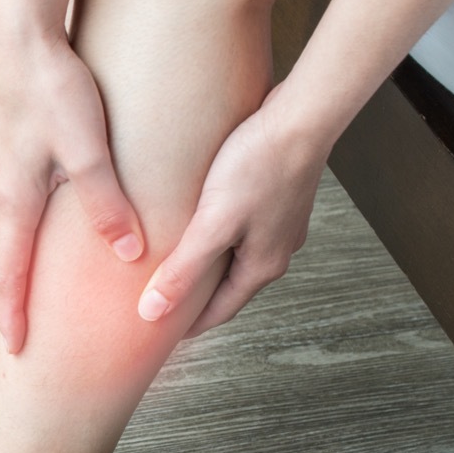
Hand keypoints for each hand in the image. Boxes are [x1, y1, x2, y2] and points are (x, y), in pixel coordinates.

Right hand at [0, 28, 143, 352]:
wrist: (20, 35)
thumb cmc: (52, 89)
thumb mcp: (87, 152)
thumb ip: (106, 205)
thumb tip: (129, 253)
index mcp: (15, 199)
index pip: (10, 275)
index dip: (13, 316)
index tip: (15, 350)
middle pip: (1, 254)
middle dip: (8, 290)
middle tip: (20, 318)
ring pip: (2, 222)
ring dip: (11, 252)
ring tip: (26, 271)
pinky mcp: (2, 140)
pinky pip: (7, 192)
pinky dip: (16, 216)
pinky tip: (34, 207)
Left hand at [135, 86, 328, 336]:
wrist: (302, 116)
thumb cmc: (258, 166)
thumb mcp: (212, 225)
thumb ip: (182, 270)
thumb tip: (151, 314)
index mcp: (262, 267)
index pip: (219, 312)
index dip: (187, 325)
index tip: (159, 336)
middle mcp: (276, 251)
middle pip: (228, 288)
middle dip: (197, 299)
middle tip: (162, 305)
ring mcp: (279, 225)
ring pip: (235, 259)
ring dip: (207, 268)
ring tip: (174, 268)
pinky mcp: (276, 199)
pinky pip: (241, 232)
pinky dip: (217, 239)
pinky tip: (198, 225)